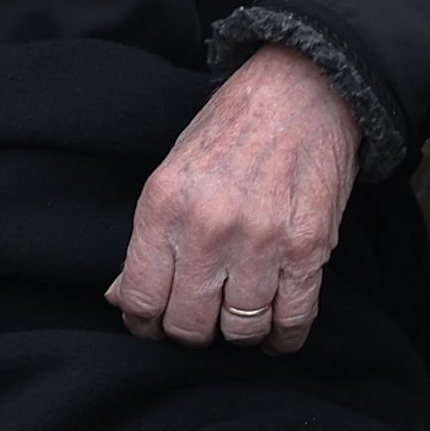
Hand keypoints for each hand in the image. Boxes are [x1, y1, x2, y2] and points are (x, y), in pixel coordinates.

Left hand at [109, 47, 360, 350]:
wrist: (302, 92)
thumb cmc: (231, 131)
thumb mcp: (171, 175)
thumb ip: (148, 240)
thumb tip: (121, 298)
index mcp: (164, 207)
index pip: (141, 300)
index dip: (145, 324)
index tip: (156, 323)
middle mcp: (208, 229)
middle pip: (188, 326)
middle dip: (191, 332)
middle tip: (200, 319)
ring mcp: (260, 242)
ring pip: (240, 331)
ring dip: (238, 333)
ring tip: (239, 317)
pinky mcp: (307, 248)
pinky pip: (293, 320)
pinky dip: (282, 337)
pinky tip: (274, 331)